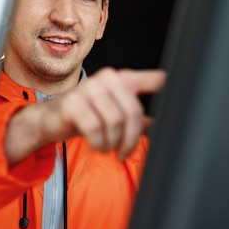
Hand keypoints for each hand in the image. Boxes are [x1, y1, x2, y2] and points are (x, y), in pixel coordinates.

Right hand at [4, 67, 165, 164]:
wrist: (49, 120)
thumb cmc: (85, 116)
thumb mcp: (113, 113)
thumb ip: (135, 115)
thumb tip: (158, 124)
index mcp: (122, 79)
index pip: (154, 79)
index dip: (170, 87)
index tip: (179, 100)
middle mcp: (107, 78)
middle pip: (133, 112)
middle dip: (131, 138)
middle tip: (123, 151)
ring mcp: (88, 88)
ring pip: (115, 122)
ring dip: (112, 142)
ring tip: (106, 147)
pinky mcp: (73, 102)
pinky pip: (95, 128)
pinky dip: (98, 143)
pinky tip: (96, 145)